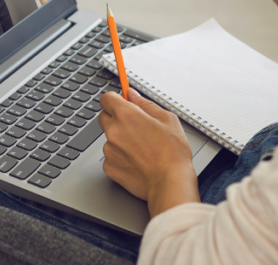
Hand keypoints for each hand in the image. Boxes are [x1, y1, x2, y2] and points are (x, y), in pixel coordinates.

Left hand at [99, 89, 198, 216]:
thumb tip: (133, 95)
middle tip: (136, 127)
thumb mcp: (167, 119)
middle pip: (104, 117)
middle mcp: (113, 131)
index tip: (123, 103)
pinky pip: (111, 156)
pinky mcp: (109, 167)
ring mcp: (109, 150)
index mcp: (126, 115)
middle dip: (117, 118)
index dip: (116, 100)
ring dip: (120, 139)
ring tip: (142, 148)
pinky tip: (137, 160)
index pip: (107, 98)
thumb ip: (146, 104)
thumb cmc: (172, 153)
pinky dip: (120, 157)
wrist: (169, 182)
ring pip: (109, 138)